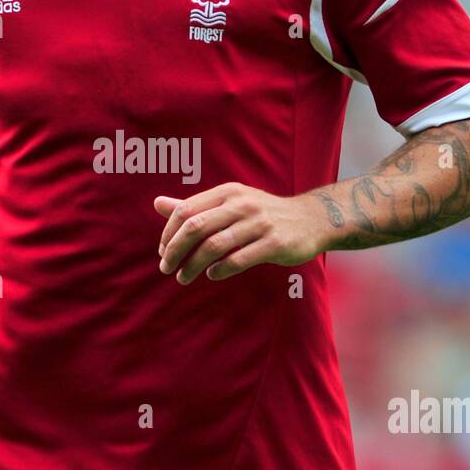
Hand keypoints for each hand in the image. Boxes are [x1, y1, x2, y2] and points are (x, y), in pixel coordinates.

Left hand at [154, 182, 325, 283]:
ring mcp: (259, 223)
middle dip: (175, 250)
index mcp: (227, 192)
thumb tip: (157, 204)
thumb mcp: (230, 203)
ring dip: (193, 265)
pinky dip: (220, 270)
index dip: (169, 233)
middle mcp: (242, 204)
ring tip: (183, 277)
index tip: (163, 252)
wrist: (312, 219)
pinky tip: (212, 275)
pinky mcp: (275, 243)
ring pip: (214, 246)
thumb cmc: (263, 214)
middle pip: (195, 227)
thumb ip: (195, 206)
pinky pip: (239, 259)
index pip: (185, 210)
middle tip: (166, 268)